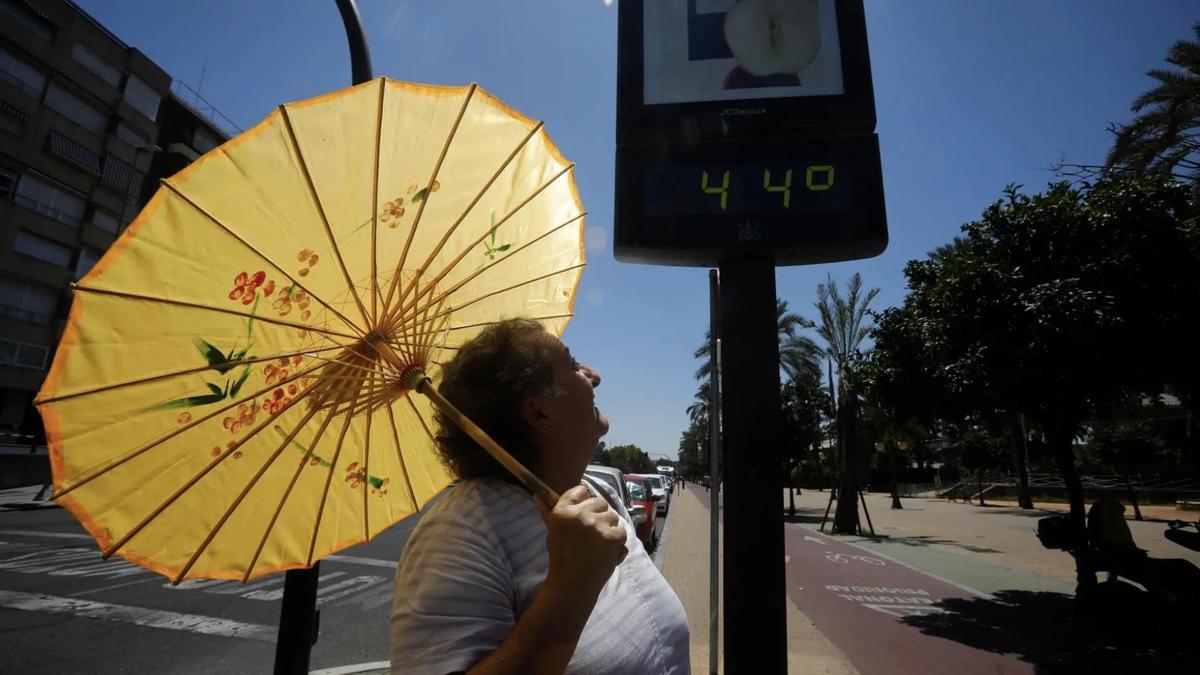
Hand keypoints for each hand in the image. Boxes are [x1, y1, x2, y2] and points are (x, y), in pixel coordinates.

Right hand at [539, 486, 626, 601]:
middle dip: (599, 514)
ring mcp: (598, 525)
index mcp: (563, 511)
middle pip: (600, 501)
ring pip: (613, 516)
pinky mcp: (613, 536)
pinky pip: (621, 531)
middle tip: (593, 531)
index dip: (584, 500)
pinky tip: (607, 551)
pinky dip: (617, 542)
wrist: (573, 584)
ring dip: (609, 527)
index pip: (580, 490)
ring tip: (600, 543)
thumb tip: (538, 496)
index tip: (584, 511)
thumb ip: (548, 513)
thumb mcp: (552, 533)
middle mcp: (580, 514)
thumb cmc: (560, 558)